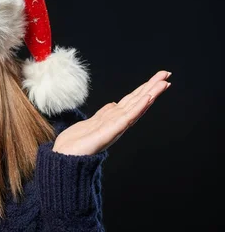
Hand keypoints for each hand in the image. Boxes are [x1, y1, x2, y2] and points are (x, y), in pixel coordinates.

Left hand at [53, 70, 171, 155]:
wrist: (65, 158)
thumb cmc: (77, 143)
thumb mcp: (92, 122)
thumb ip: (104, 114)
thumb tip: (113, 104)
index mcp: (113, 118)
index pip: (132, 100)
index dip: (144, 89)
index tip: (157, 78)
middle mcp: (117, 122)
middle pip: (137, 101)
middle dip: (152, 87)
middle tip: (166, 74)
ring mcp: (116, 127)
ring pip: (136, 107)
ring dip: (150, 94)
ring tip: (163, 83)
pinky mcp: (110, 132)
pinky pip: (127, 117)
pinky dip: (138, 107)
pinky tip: (148, 98)